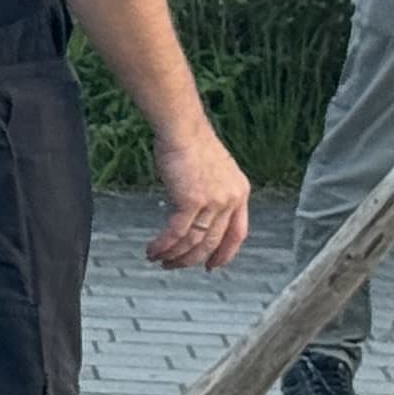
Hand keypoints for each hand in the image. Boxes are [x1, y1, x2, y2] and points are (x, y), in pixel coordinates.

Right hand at [146, 123, 251, 269]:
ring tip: (158, 259)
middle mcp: (231, 200)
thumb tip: (197, 211)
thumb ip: (213, 192)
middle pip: (213, 242)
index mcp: (240, 193)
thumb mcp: (214, 170)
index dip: (225, 253)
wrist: (182, 129)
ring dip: (174, 255)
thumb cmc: (191, 143)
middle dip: (191, 260)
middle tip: (175, 265)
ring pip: (194, 241)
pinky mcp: (191, 201)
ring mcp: (213, 202)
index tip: (212, 266)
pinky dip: (164, 245)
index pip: (238, 234)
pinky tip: (153, 249)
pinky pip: (177, 232)